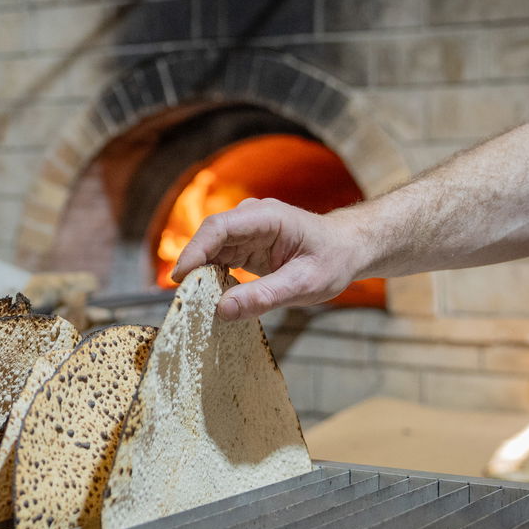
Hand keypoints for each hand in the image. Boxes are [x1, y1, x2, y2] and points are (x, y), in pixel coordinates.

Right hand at [171, 198, 363, 321]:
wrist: (348, 249)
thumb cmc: (332, 260)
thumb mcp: (304, 284)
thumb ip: (264, 296)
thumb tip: (223, 311)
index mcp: (267, 217)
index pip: (219, 228)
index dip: (195, 251)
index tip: (180, 278)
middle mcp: (252, 218)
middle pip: (209, 238)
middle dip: (193, 267)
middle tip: (184, 300)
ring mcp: (246, 230)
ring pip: (210, 250)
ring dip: (201, 275)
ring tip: (195, 303)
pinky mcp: (244, 245)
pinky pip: (219, 259)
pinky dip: (212, 278)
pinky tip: (212, 298)